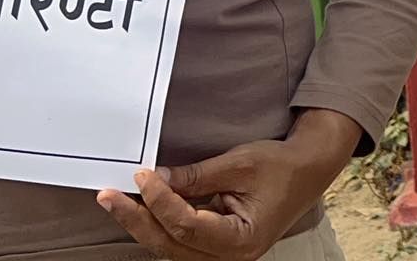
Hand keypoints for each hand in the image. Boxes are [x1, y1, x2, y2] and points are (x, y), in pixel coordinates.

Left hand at [97, 108, 359, 259]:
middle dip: (137, 219)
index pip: (188, 226)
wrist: (306, 170)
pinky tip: (140, 207)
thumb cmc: (279, 167)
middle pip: (171, 244)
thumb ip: (196, 176)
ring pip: (170, 247)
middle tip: (109, 196)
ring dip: (142, 224)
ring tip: (116, 201)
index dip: (160, 201)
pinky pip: (179, 242)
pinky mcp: (216, 247)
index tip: (142, 176)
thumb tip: (156, 179)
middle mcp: (231, 257)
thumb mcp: (238, 165)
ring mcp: (222, 256)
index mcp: (242, 240)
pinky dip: (158, 224)